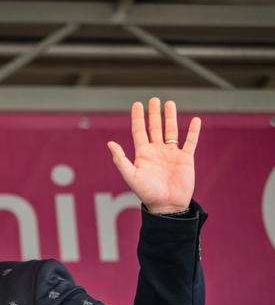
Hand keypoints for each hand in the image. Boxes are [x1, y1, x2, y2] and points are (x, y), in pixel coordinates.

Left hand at [107, 97, 200, 213]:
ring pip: (171, 131)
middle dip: (154, 114)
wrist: (167, 205)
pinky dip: (193, 131)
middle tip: (154, 99)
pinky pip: (190, 142)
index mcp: (143, 154)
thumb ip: (121, 160)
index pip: (139, 131)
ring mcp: (171, 154)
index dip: (138, 118)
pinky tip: (195, 120)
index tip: (137, 104)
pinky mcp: (185, 159)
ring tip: (170, 103)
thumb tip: (110, 143)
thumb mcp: (131, 176)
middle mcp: (156, 151)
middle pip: (155, 127)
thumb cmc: (147, 193)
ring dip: (170, 117)